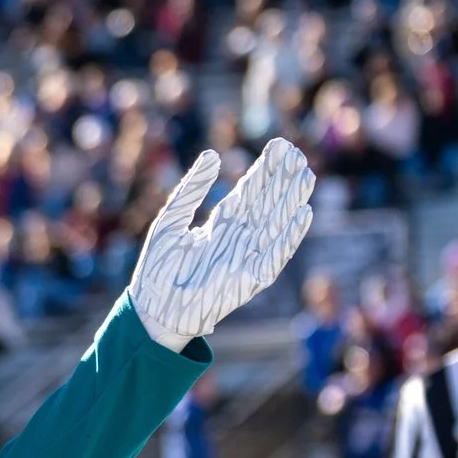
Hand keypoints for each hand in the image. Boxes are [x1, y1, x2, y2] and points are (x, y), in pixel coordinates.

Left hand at [129, 139, 316, 349]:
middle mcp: (239, 238)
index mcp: (221, 224)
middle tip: (297, 153)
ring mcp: (247, 258)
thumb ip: (192, 189)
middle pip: (267, 204)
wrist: (152, 311)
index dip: (265, 170)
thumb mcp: (171, 219)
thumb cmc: (158, 268)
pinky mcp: (251, 280)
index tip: (280, 147)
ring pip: (276, 224)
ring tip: (305, 175)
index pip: (249, 192)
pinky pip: (276, 255)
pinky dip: (290, 236)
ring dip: (291, 201)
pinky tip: (302, 214)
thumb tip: (212, 154)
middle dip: (282, 180)